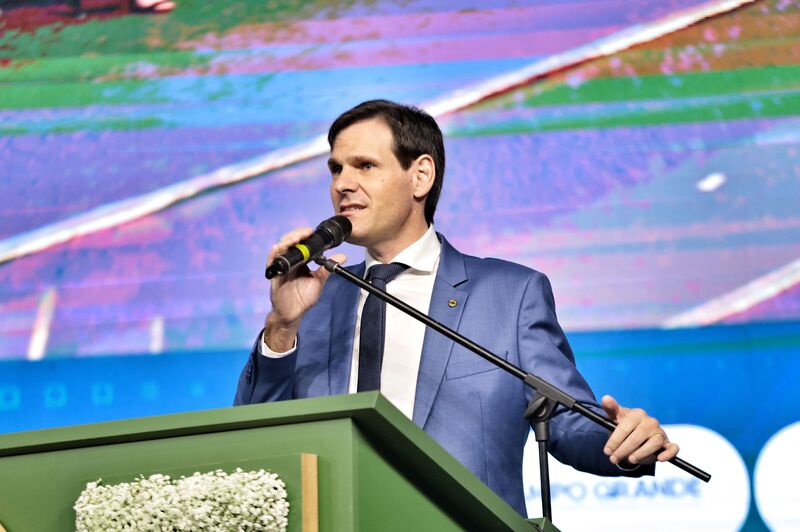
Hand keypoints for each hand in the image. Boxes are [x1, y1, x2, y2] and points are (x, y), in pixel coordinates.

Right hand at [263, 227, 346, 349]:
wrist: (293, 314)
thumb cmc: (303, 297)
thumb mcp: (318, 280)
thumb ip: (328, 267)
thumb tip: (343, 256)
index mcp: (300, 261)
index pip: (300, 242)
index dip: (305, 235)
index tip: (313, 231)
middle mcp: (289, 261)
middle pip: (289, 241)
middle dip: (297, 234)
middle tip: (307, 232)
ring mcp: (280, 266)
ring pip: (280, 248)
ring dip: (287, 241)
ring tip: (297, 238)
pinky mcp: (274, 274)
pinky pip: (271, 261)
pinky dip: (275, 253)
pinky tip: (280, 247)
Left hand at [601, 395, 678, 466]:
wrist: (633, 436)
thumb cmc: (622, 425)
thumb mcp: (614, 417)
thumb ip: (610, 408)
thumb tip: (606, 398)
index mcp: (637, 414)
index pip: (625, 428)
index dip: (614, 440)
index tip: (606, 451)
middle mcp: (651, 422)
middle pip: (637, 437)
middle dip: (623, 450)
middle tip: (613, 459)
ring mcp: (660, 432)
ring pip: (654, 443)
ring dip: (641, 453)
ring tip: (630, 460)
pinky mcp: (667, 443)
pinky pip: (672, 448)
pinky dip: (668, 453)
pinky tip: (659, 459)